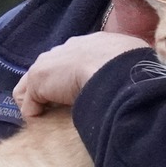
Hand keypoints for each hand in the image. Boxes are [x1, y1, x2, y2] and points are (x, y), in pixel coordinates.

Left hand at [14, 32, 147, 117]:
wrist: (113, 68)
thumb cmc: (131, 67)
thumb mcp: (136, 63)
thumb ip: (130, 68)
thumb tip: (136, 78)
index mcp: (95, 43)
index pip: (79, 57)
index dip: (79, 74)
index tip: (85, 90)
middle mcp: (70, 47)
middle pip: (54, 67)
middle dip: (57, 84)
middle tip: (66, 105)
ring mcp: (51, 62)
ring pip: (35, 84)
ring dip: (42, 100)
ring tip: (50, 117)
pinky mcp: (38, 80)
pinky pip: (29, 102)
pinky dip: (36, 113)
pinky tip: (45, 123)